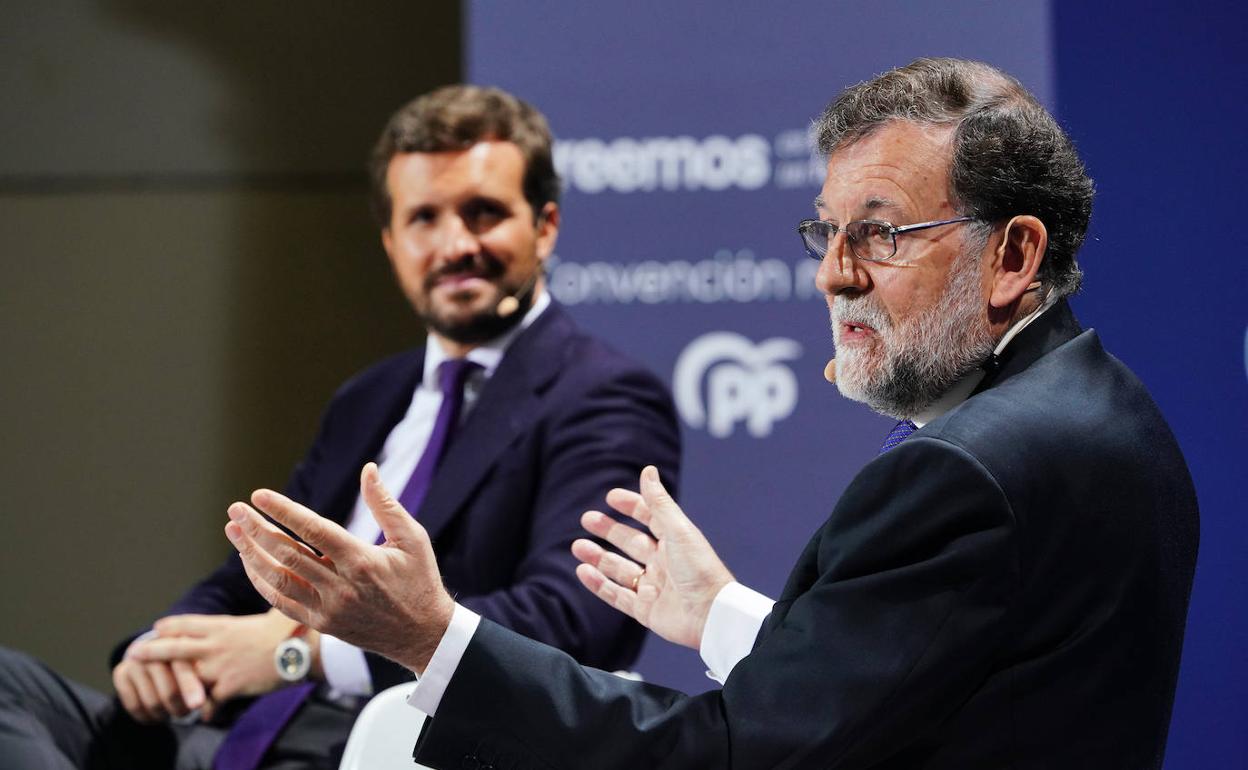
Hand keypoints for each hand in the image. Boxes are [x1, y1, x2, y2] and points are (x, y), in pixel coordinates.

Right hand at [112, 654, 204, 723]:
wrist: (155, 650)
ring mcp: (135, 660)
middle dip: (180, 708)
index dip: (190, 688)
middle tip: (186, 712)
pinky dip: (147, 717)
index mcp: (178, 642)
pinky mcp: (120, 673)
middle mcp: (154, 649)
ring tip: (173, 712)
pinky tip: (156, 716)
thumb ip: (204, 682)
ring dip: (165, 714)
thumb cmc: (186, 662)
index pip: (184, 669)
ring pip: (152, 702)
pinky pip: (134, 706)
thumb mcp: (198, 665)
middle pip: (169, 691)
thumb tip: (208, 712)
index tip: (197, 705)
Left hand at [127, 608, 309, 713]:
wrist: (300, 649)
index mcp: (223, 626)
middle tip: (134, 653)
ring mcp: (220, 667)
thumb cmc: (290, 627)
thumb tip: (274, 579)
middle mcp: (215, 645)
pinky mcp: (229, 686)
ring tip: (157, 692)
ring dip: (169, 685)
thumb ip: (263, 602)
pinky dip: (207, 709)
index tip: (157, 628)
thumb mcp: (271, 610)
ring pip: (184, 676)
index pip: (187, 623)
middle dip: (151, 651)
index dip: (169, 626)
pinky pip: (210, 702)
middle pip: (174, 647)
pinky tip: (206, 715)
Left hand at [224, 462, 453, 673]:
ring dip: (251, 554)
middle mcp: (341, 587)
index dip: (284, 512)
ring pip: (279, 579)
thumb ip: (386, 505)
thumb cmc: (419, 581)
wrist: (422, 636)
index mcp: (362, 561)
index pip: (314, 531)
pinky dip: (262, 582)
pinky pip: (282, 603)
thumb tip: (368, 470)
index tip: (260, 495)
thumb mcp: (412, 539)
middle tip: (236, 509)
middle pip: (288, 554)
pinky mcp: (322, 624)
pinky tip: (249, 563)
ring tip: (234, 531)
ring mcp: (328, 609)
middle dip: (257, 529)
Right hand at [572, 465, 733, 649]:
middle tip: (586, 519)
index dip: (632, 506)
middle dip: (609, 530)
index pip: (650, 518)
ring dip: (598, 557)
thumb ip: (659, 503)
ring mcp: (654, 587)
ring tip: (577, 546)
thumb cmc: (700, 569)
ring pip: (620, 569)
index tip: (611, 497)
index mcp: (675, 541)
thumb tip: (647, 470)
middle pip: (631, 542)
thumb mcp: (678, 530)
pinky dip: (599, 584)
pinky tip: (583, 571)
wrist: (712, 615)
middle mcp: (664, 563)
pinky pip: (617, 595)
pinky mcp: (646, 610)